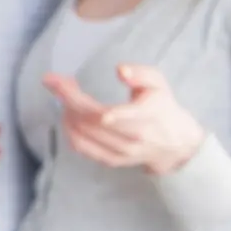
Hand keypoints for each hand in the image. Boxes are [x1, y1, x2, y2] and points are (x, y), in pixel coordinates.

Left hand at [44, 65, 205, 175]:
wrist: (175, 143)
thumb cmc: (162, 107)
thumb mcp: (159, 84)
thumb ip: (142, 74)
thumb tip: (120, 70)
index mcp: (146, 116)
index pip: (107, 112)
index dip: (79, 100)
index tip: (62, 83)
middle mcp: (133, 138)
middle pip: (89, 121)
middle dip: (67, 99)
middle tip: (56, 82)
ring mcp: (121, 153)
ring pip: (82, 134)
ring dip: (66, 113)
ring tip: (64, 96)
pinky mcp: (112, 161)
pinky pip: (82, 148)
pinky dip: (69, 131)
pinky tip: (67, 116)